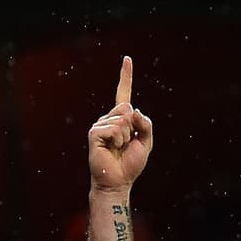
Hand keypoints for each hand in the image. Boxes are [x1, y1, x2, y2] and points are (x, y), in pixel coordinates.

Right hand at [88, 56, 153, 191]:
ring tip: (118, 148)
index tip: (127, 59)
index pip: (124, 94)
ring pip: (122, 119)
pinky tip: (111, 148)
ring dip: (126, 136)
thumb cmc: (130, 164)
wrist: (118, 181)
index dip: (126, 77)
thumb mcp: (146, 143)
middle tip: (126, 143)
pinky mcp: (94, 133)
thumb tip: (134, 109)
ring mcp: (100, 124)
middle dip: (133, 127)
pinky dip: (118, 140)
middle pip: (127, 108)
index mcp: (121, 119)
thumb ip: (145, 124)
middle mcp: (109, 118)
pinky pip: (114, 128)